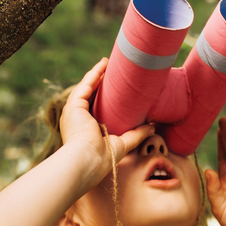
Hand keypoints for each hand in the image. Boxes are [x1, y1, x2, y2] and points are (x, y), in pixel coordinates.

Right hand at [60, 58, 153, 185]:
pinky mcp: (73, 107)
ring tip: (107, 63)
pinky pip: (85, 86)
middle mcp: (78, 120)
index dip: (106, 97)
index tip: (118, 87)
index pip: (96, 109)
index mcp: (86, 129)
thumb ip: (136, 134)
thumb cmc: (103, 159)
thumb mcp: (123, 144)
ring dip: (96, 74)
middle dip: (100, 83)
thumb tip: (153, 126)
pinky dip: (93, 75)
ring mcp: (74, 113)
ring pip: (86, 88)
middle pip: (90, 96)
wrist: (88, 162)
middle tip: (113, 71)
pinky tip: (102, 66)